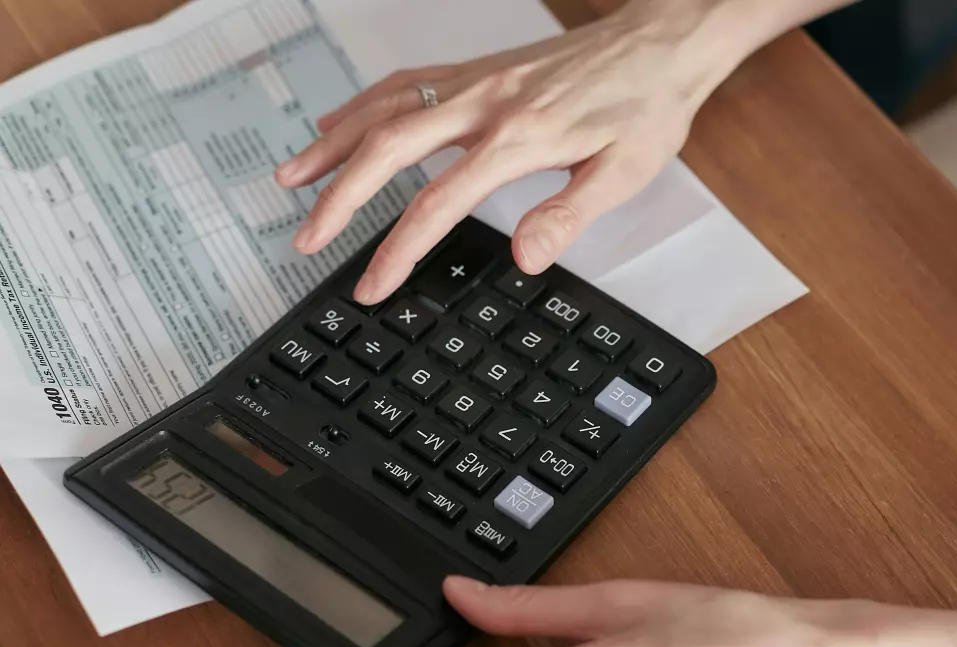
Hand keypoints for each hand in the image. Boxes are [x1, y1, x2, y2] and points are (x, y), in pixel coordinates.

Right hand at [273, 0, 755, 304]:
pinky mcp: (477, 71)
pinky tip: (338, 122)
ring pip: (383, 108)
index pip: (437, 204)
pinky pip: (403, 84)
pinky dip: (361, 105)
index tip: (371, 286)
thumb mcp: (623, 173)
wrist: (661, 45)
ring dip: (331, 144)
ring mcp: (475, 81)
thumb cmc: (646, 107)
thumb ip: (568, 216)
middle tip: (305, 239)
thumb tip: (525, 258)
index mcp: (518, 138)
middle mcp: (484, 103)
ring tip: (290, 179)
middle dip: (338, 199)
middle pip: (387, 150)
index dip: (397, 251)